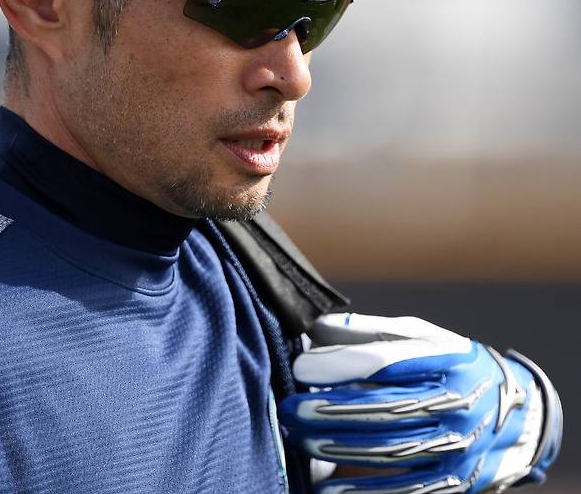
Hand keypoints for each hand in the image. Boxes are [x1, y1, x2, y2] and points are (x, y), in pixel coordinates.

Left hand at [279, 313, 561, 492]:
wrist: (518, 416)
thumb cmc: (454, 366)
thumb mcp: (425, 337)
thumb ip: (373, 332)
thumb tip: (319, 327)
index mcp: (446, 360)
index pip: (387, 361)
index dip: (340, 365)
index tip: (302, 367)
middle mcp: (456, 404)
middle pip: (383, 410)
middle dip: (328, 411)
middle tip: (287, 409)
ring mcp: (458, 448)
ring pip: (389, 451)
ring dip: (335, 447)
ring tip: (297, 437)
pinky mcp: (456, 483)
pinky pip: (403, 491)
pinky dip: (362, 491)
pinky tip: (327, 486)